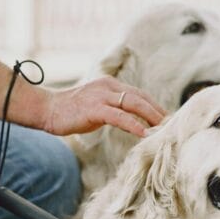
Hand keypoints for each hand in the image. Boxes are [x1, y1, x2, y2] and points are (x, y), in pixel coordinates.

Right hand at [39, 77, 165, 137]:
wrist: (47, 109)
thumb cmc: (70, 112)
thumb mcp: (96, 107)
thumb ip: (113, 110)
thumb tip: (130, 121)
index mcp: (110, 85)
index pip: (138, 94)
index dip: (154, 106)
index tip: (166, 118)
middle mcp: (108, 87)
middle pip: (141, 97)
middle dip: (158, 111)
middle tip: (172, 124)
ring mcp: (101, 96)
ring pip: (134, 104)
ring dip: (151, 116)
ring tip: (164, 128)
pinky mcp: (95, 109)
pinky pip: (119, 116)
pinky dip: (133, 124)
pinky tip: (143, 133)